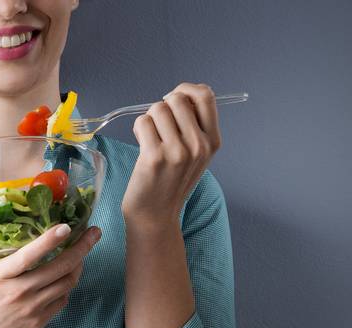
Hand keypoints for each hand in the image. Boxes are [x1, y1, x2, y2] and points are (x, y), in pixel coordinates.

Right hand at [0, 223, 101, 327]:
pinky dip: (66, 288)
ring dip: (79, 266)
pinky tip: (63, 282)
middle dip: (83, 246)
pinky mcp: (37, 323)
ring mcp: (31, 309)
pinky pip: (61, 301)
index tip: (67, 226)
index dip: (51, 238)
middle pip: (61, 266)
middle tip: (93, 233)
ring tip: (80, 256)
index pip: (30, 254)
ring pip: (67, 283)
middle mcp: (18, 291)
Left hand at [121, 82, 221, 229]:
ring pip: (157, 109)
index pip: (206, 96)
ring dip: (149, 119)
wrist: (155, 214)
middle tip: (158, 126)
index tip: (173, 98)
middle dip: (162, 106)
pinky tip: (142, 144)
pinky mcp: (155, 157)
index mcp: (213, 141)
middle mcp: (199, 145)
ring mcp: (178, 151)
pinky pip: (142, 122)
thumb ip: (193, 126)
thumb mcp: (195, 154)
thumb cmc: (170, 181)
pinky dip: (138, 129)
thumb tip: (179, 94)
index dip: (186, 89)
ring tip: (150, 138)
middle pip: (177, 99)